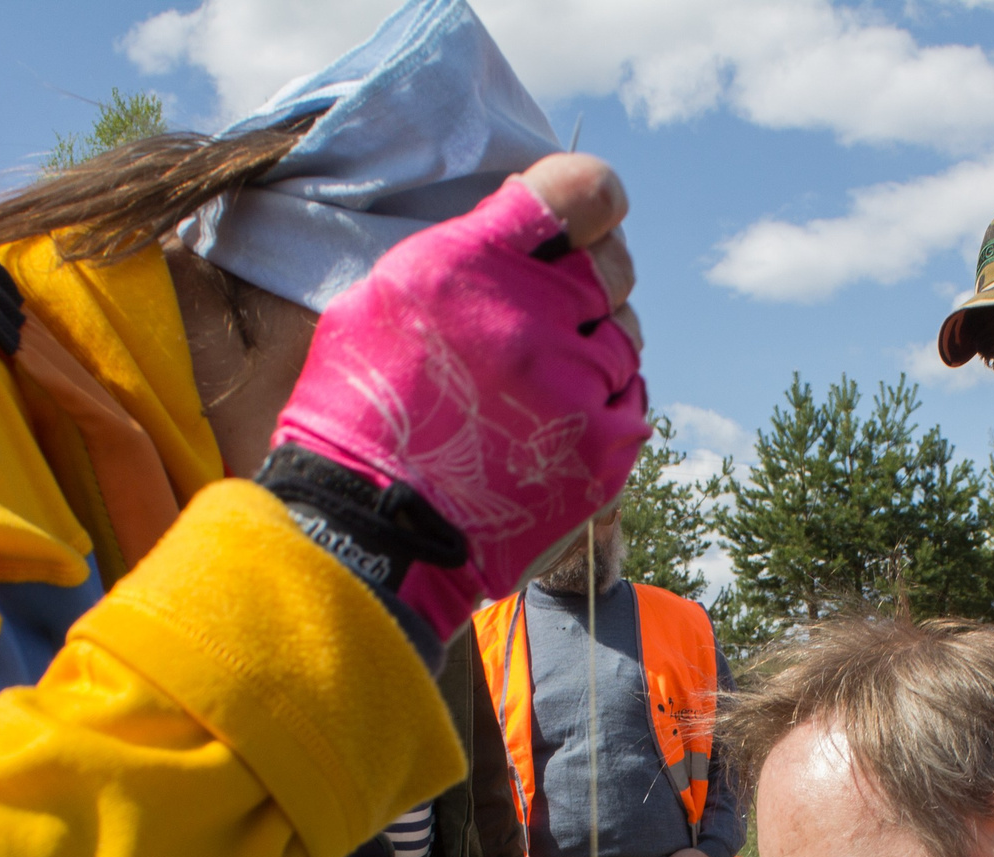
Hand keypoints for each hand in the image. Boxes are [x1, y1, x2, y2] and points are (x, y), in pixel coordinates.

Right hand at [267, 153, 647, 644]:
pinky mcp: (602, 449)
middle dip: (586, 286)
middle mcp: (534, 317)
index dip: (593, 202)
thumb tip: (527, 210)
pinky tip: (547, 429)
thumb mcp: (386, 296)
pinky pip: (630, 401)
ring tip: (532, 391)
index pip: (585, 189)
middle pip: (613, 267)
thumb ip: (465, 247)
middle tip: (546, 320)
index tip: (585, 220)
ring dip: (589, 354)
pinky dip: (598, 409)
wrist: (370, 530)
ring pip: (623, 339)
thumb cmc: (363, 410)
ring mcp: (575, 386)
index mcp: (475, 261)